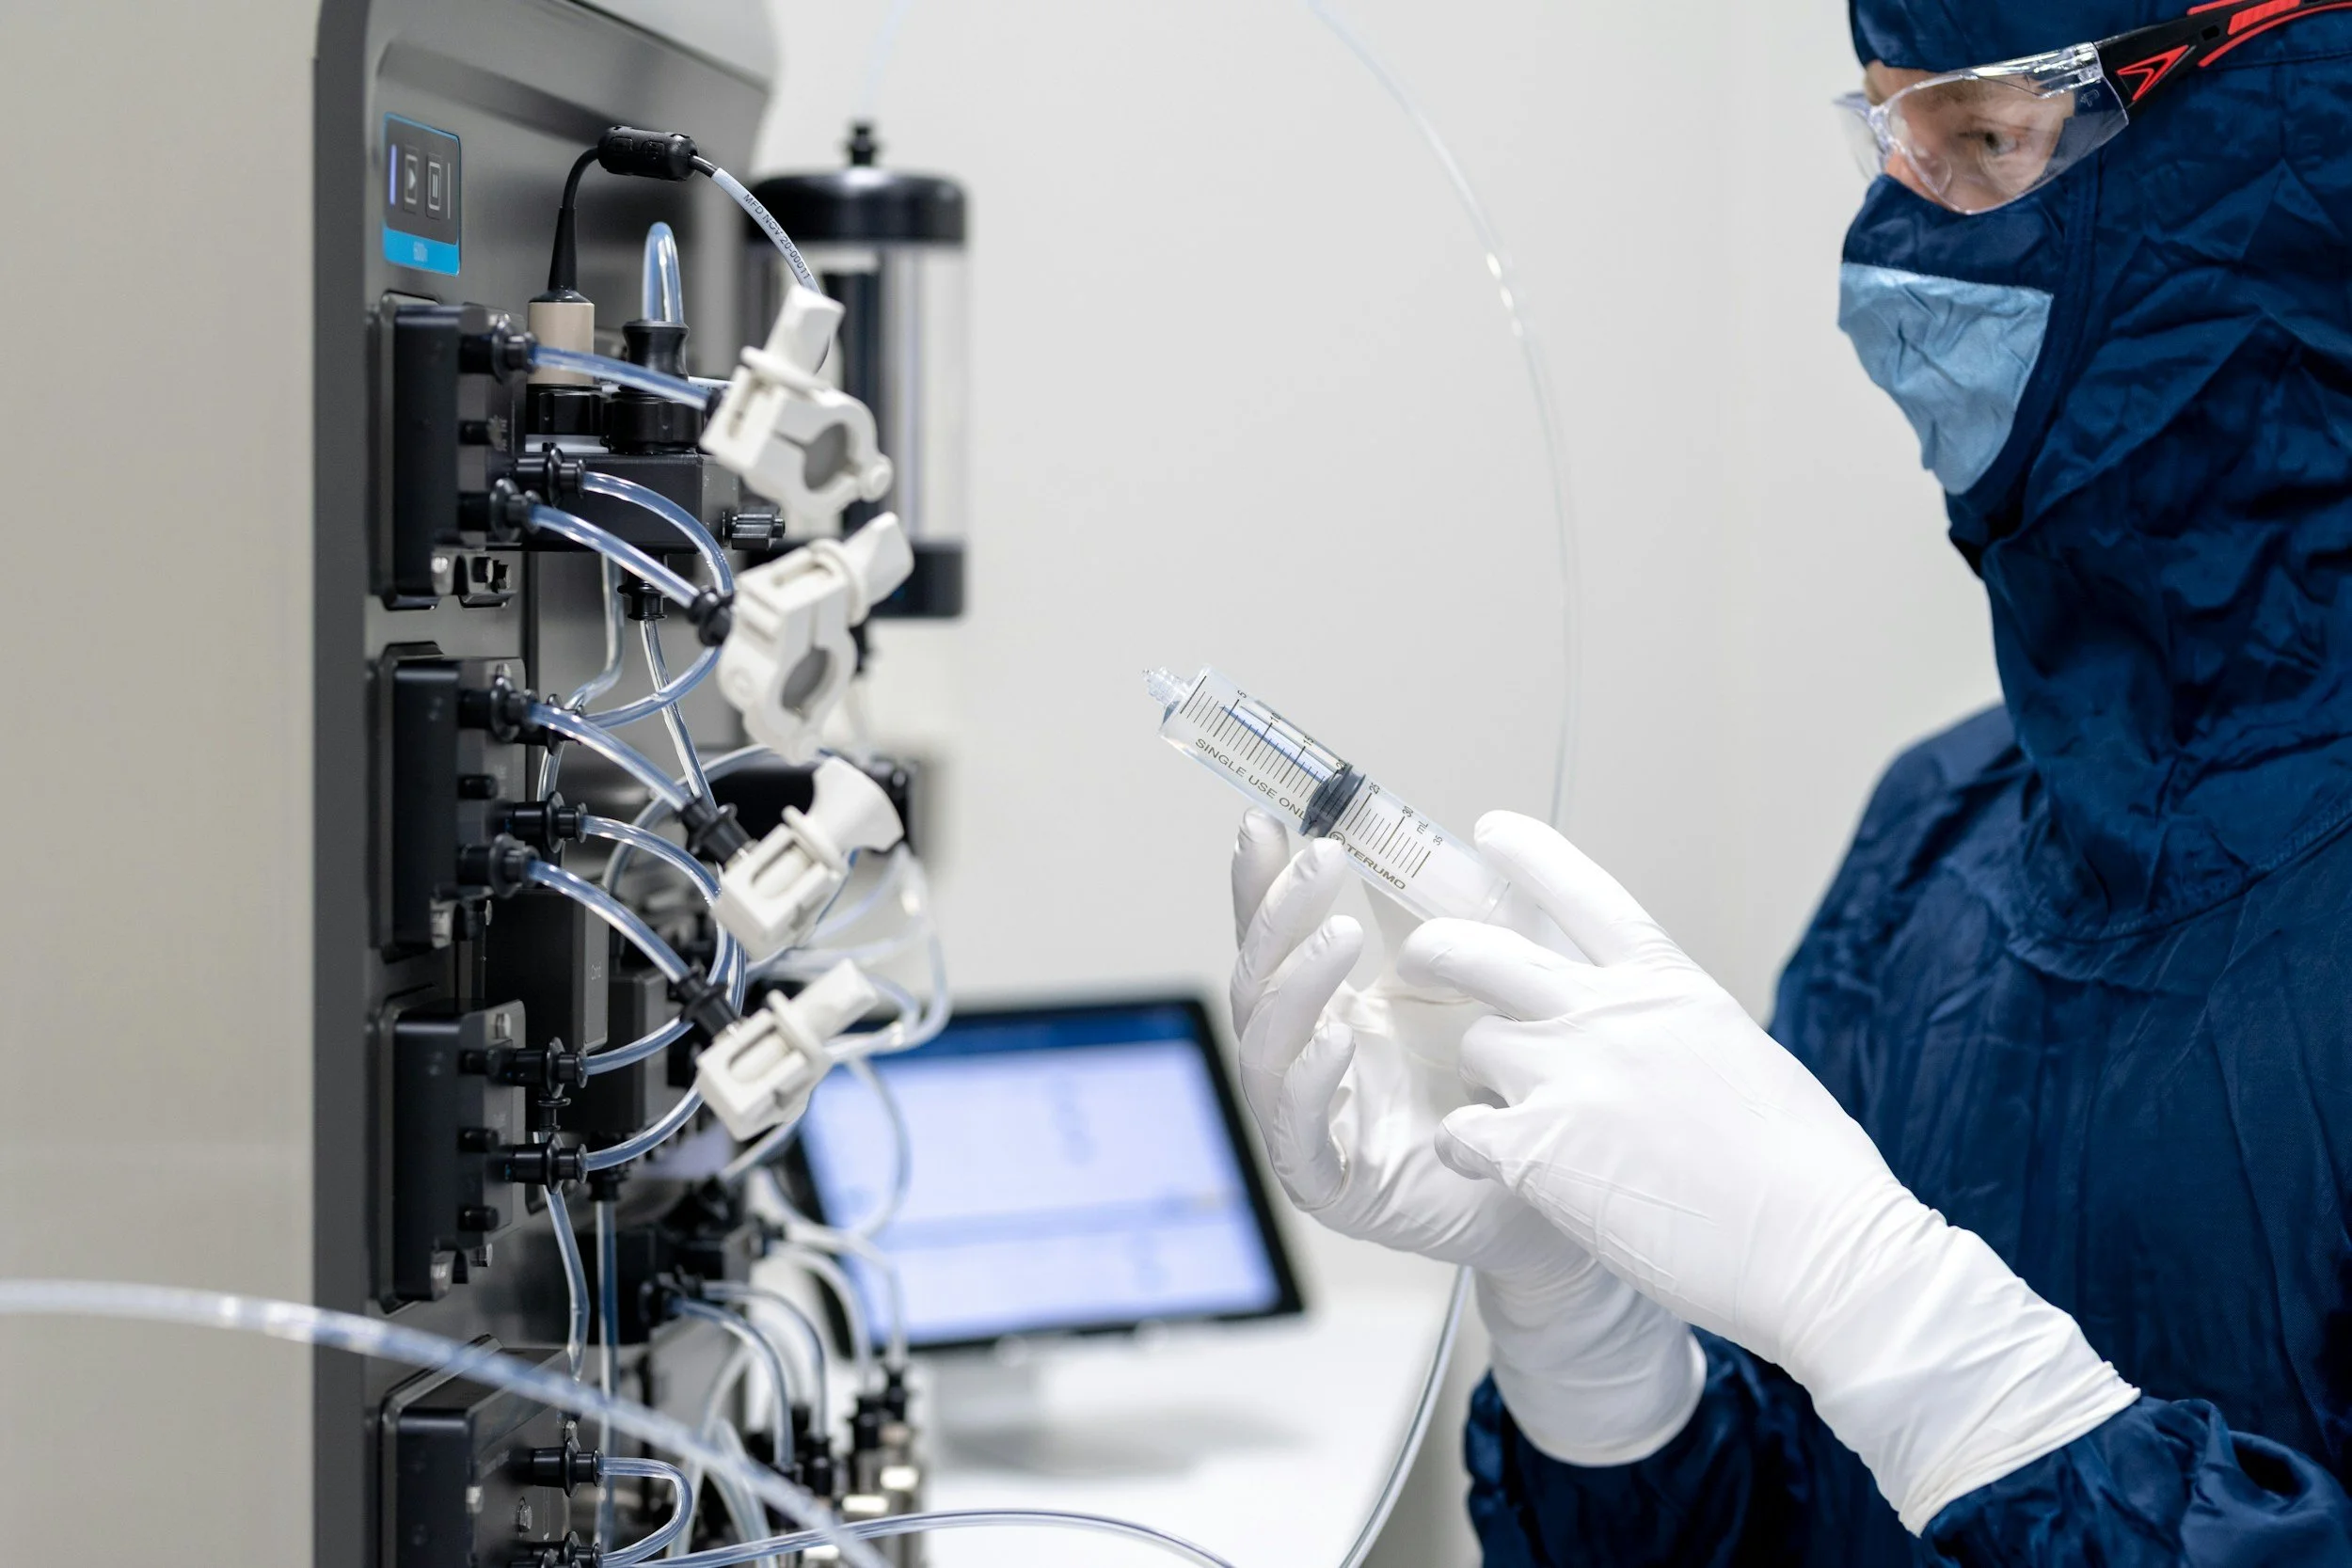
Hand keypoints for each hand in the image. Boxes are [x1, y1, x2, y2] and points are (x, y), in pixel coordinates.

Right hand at [1229, 810, 1702, 1462]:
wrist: (1571, 1186)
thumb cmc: (1520, 1086)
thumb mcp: (1482, 980)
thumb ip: (1439, 919)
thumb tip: (1407, 834)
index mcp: (1336, 1011)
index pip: (1278, 939)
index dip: (1262, 884)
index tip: (1265, 822)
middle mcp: (1311, 1063)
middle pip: (1257, 984)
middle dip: (1280, 917)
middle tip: (1324, 857)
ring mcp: (1316, 1125)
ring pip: (1265, 1053)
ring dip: (1296, 988)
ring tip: (1340, 936)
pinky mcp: (1335, 1187)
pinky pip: (1297, 1136)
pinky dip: (1308, 1085)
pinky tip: (1336, 1042)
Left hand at [1398, 812, 2136, 1528]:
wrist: (1821, 1250)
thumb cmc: (1809, 1176)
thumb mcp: (1746, 1060)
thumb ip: (1678, 1032)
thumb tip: (1652, 1041)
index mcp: (1671, 988)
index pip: (1584, 893)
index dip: (1530, 855)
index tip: (1492, 831)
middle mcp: (1611, 1017)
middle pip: (1485, 952)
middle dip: (1441, 948)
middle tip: (1421, 957)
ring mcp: (1570, 1078)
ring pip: (1474, 1045)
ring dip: (1481, 1075)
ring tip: (1504, 1110)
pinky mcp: (1539, 1150)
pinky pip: (1460, 1133)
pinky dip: (1465, 1149)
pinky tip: (1486, 1166)